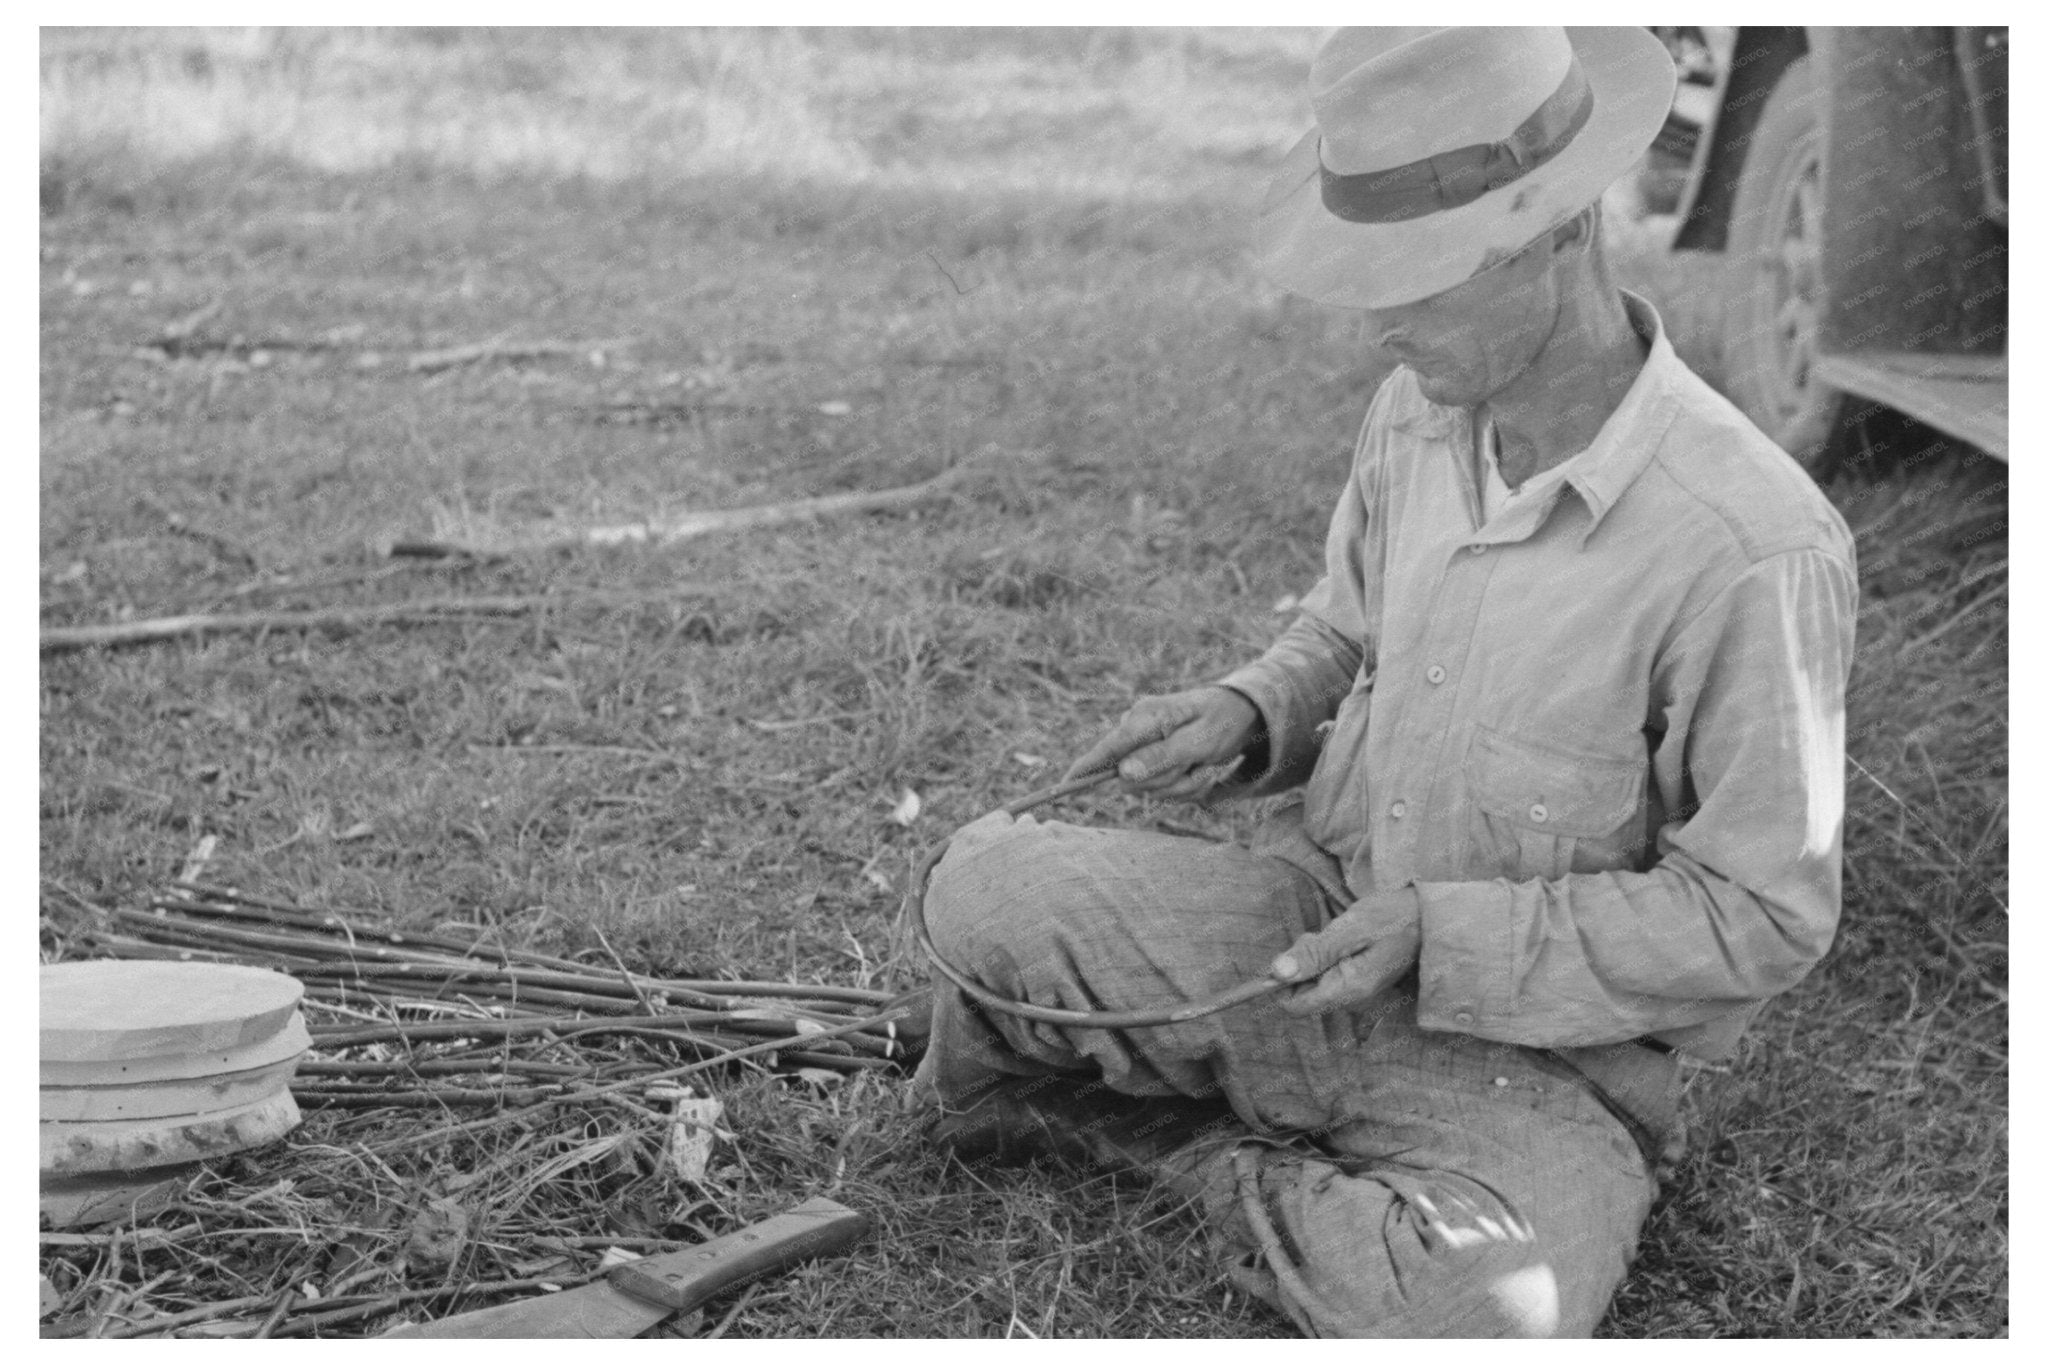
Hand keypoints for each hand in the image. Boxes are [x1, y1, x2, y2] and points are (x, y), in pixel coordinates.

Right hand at [1063, 687, 1261, 799]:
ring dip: (1182, 786)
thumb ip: (1161, 756)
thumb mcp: (1199, 740)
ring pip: (1148, 788)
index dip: (1084, 770)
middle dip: (1167, 783)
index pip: (1106, 749)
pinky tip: (1201, 769)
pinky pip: (1161, 789)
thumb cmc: (1222, 721)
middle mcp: (1138, 731)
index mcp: (1144, 718)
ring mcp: (1144, 747)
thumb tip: (1123, 774)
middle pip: (1131, 779)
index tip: (1063, 786)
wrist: (1242, 713)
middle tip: (1200, 768)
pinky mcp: (1153, 760)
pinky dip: (1185, 786)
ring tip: (1205, 766)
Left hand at [1269, 888, 1421, 1014]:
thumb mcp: (1349, 929)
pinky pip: (1329, 978)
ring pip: (1314, 983)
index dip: (1286, 978)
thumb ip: (1313, 954)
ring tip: (1341, 937)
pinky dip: (1328, 959)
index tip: (1303, 948)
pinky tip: (1346, 943)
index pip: (1295, 1005)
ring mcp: (1357, 996)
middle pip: (1303, 993)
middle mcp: (1353, 1001)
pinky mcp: (1359, 987)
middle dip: (1305, 962)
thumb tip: (1277, 973)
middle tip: (1327, 936)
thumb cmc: (1391, 918)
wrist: (1426, 917)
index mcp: (1349, 991)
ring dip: (1316, 958)